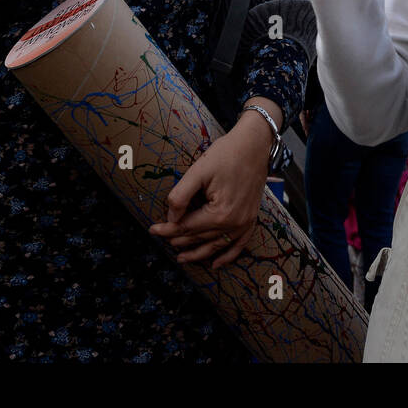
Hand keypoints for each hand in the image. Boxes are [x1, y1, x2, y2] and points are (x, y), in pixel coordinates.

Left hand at [149, 109, 272, 267]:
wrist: (255, 144)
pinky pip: (239, 244)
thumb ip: (181, 196)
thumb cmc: (226, 154)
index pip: (187, 227)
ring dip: (199, 253)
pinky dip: (228, 256)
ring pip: (217, 245)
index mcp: (220, 213)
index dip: (168, 229)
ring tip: (182, 257)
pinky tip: (216, 264)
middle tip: (162, 240)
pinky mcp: (251, 218)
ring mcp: (245, 222)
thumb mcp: (198, 171)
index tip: (152, 230)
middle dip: (179, 239)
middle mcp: (234, 223)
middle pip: (201, 237)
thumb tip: (171, 217)